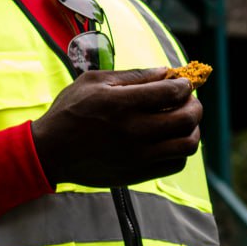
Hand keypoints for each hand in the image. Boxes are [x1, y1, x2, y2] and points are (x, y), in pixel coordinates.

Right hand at [32, 68, 201, 186]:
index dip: (184, 85)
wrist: (51, 152)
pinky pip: (176, 163)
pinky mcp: (138, 174)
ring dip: (192, 129)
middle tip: (188, 101)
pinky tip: (170, 140)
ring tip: (183, 122)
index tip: (183, 83)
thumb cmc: (70, 111)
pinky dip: (181, 150)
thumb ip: (133, 76)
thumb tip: (165, 71)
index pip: (171, 92)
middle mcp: (134, 131)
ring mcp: (138, 156)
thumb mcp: (94, 82)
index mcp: (122, 103)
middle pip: (187, 119)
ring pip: (188, 144)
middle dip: (195, 105)